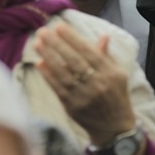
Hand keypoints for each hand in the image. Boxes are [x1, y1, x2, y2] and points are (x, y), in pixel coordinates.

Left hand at [34, 25, 135, 144]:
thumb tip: (103, 36)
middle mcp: (97, 84)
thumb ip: (106, 56)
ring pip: (63, 73)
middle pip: (74, 61)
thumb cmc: (115, 95)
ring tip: (37, 43)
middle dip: (57, 44)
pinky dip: (47, 75)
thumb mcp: (117, 75)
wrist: (114, 127)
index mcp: (109, 74)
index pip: (89, 52)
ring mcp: (84, 96)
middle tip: (42, 31)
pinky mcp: (72, 106)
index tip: (59, 26)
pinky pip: (57, 88)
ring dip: (48, 57)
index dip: (73, 39)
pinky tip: (39, 63)